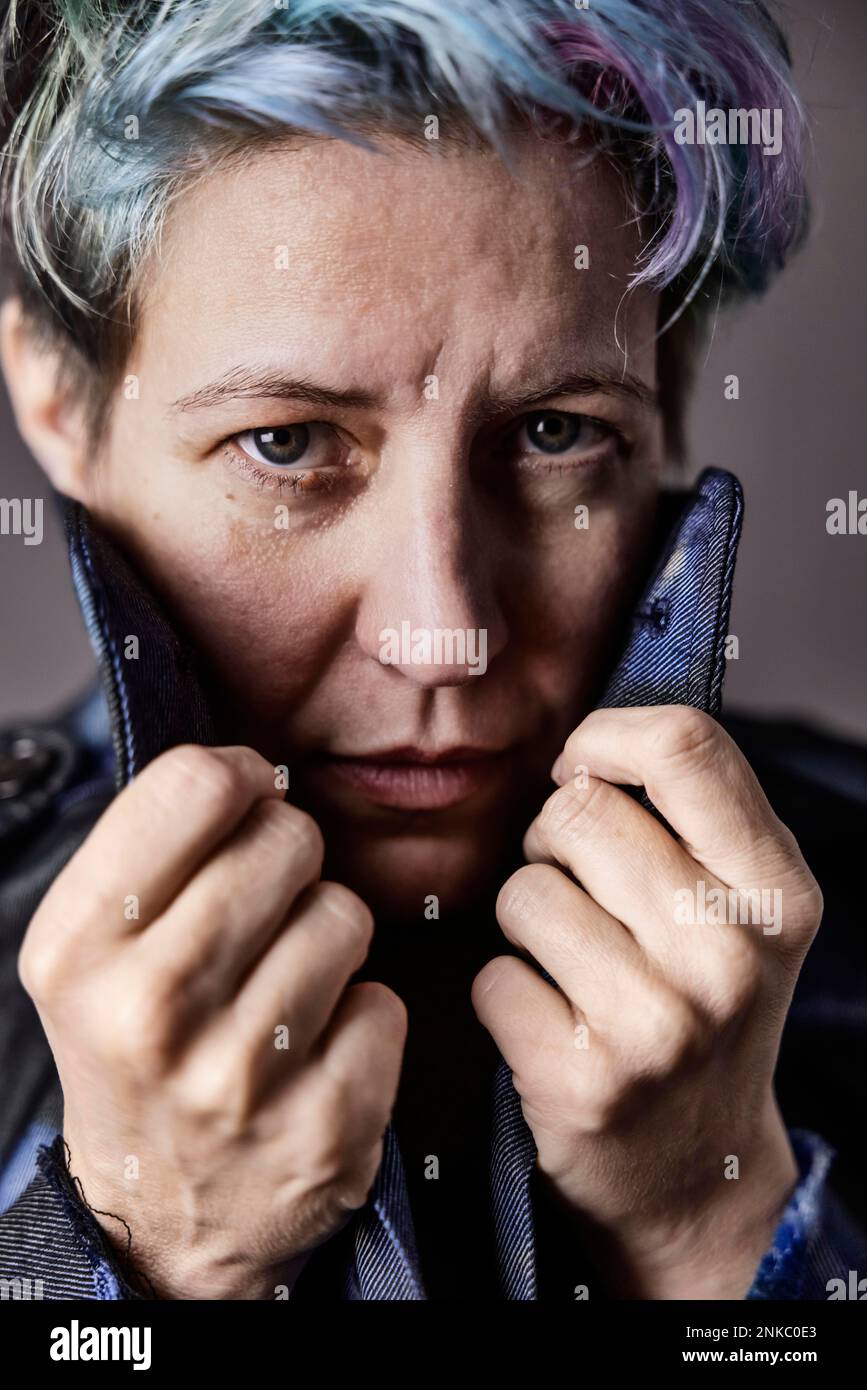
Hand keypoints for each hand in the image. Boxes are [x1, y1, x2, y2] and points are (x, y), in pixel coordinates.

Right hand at [19, 744, 405, 1298]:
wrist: (163, 1216)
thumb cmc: (139, 1052)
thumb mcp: (95, 951)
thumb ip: (153, 851)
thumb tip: (247, 771)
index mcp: (79, 948)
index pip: (193, 785)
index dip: (237, 778)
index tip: (246, 801)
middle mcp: (149, 1009)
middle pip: (286, 839)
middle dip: (290, 858)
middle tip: (264, 908)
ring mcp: (240, 1074)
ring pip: (345, 915)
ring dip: (328, 939)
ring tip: (284, 986)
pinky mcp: (323, 1124)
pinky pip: (385, 1002)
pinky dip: (362, 1016)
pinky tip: (316, 1049)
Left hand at [471, 706, 822, 1298]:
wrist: (697, 1172)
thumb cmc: (701, 1007)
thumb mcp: (741, 908)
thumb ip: (691, 814)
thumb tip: (583, 746)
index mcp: (776, 892)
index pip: (684, 745)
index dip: (605, 738)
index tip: (581, 770)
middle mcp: (729, 952)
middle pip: (576, 810)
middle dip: (553, 842)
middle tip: (581, 896)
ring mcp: (659, 1020)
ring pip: (523, 891)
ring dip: (527, 922)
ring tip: (573, 968)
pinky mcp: (585, 1077)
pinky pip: (493, 976)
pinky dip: (506, 995)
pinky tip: (551, 1026)